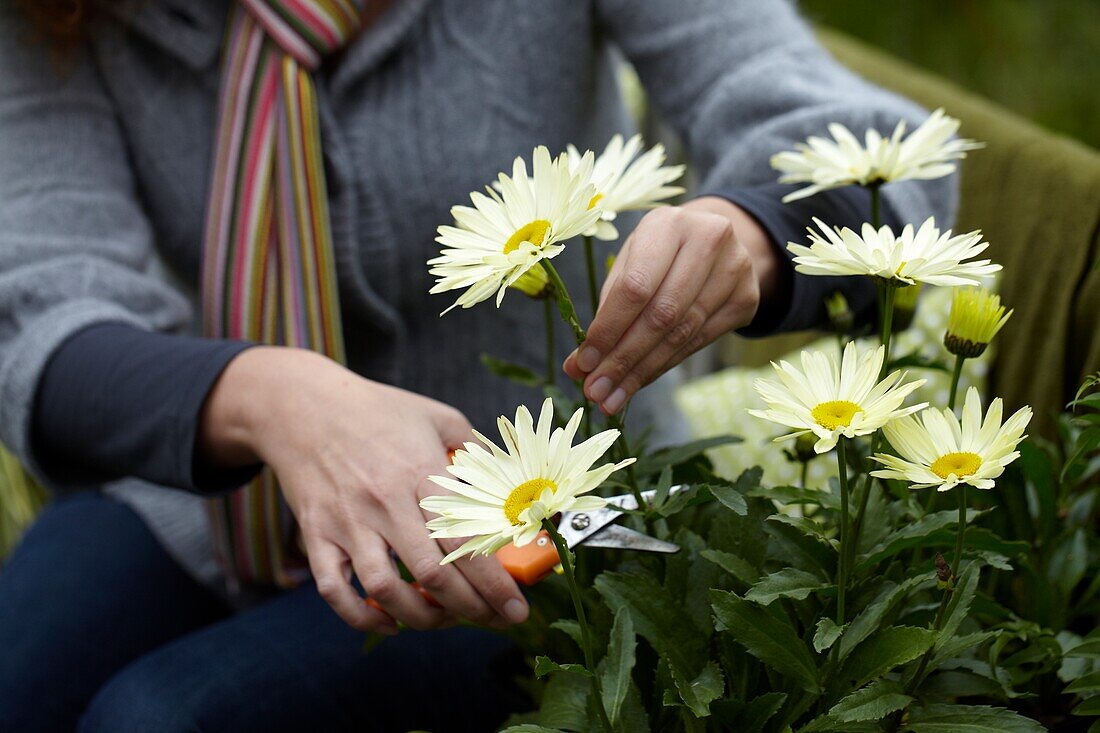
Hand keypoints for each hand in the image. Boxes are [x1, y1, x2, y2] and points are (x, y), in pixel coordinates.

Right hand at [199, 347, 529, 633]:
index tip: (516, 608)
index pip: (464, 540)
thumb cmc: (377, 410)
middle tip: (493, 620)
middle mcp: (385, 503)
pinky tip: (389, 621)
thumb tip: (507, 483)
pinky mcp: (317, 535)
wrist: (302, 405)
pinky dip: (361, 616)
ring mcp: (348, 522)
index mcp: (421, 472)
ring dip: (420, 617)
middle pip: (432, 575)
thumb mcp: (436, 416)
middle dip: (470, 610)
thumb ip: (474, 450)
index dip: (495, 583)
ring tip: (445, 619)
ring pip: (384, 590)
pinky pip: (334, 591)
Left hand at [563, 196, 785, 413]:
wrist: (712, 240)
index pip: (635, 287)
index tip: (583, 364)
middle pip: (661, 315)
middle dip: (623, 360)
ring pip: (681, 334)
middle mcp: (708, 239)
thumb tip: (579, 366)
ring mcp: (735, 269)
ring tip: (612, 397)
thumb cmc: (658, 254)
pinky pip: (699, 342)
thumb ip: (606, 311)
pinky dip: (665, 366)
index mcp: (668, 224)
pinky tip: (640, 381)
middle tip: (597, 391)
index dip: (608, 330)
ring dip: (642, 372)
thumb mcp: (629, 264)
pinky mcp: (747, 298)